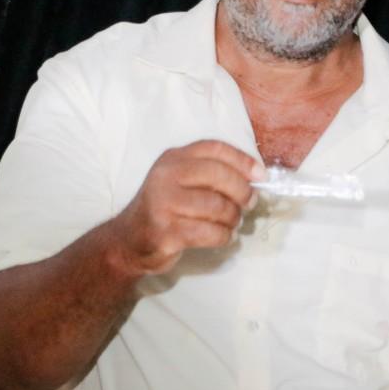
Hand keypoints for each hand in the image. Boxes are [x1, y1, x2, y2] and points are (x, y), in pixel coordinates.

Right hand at [109, 140, 263, 274]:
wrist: (128, 240)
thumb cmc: (165, 209)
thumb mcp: (181, 181)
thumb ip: (211, 174)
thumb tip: (256, 178)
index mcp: (173, 158)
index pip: (214, 149)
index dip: (243, 160)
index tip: (260, 175)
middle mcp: (166, 176)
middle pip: (219, 175)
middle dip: (242, 191)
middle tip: (249, 203)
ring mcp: (163, 203)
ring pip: (217, 206)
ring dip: (233, 218)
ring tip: (232, 222)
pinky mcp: (166, 231)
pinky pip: (209, 232)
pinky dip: (223, 236)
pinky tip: (222, 236)